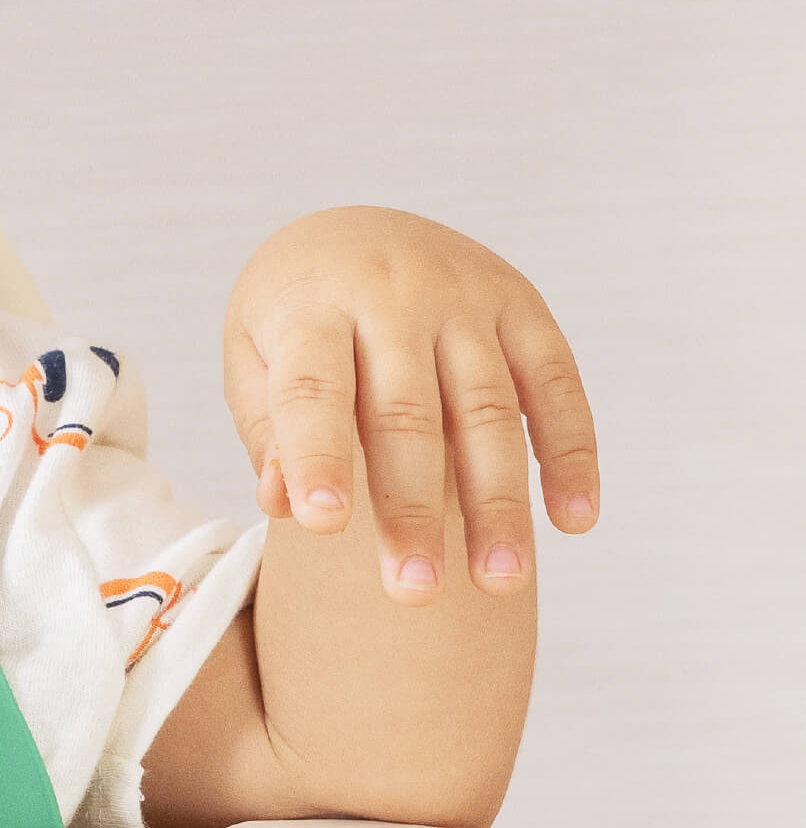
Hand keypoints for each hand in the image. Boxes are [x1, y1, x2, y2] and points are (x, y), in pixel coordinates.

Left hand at [224, 206, 596, 603]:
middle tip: (414, 595)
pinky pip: (556, 383)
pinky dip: (571, 452)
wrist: (350, 232)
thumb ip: (269, 428)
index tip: (323, 527)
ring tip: (501, 585)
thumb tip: (286, 504)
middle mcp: (394, 292)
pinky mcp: (523, 305)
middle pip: (406, 413)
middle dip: (412, 509)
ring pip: (488, 409)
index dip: (318, 456)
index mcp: (312, 304)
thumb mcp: (252, 356)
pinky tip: (573, 521)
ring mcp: (467, 295)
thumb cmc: (290, 319)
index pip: (313, 388)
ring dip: (499, 502)